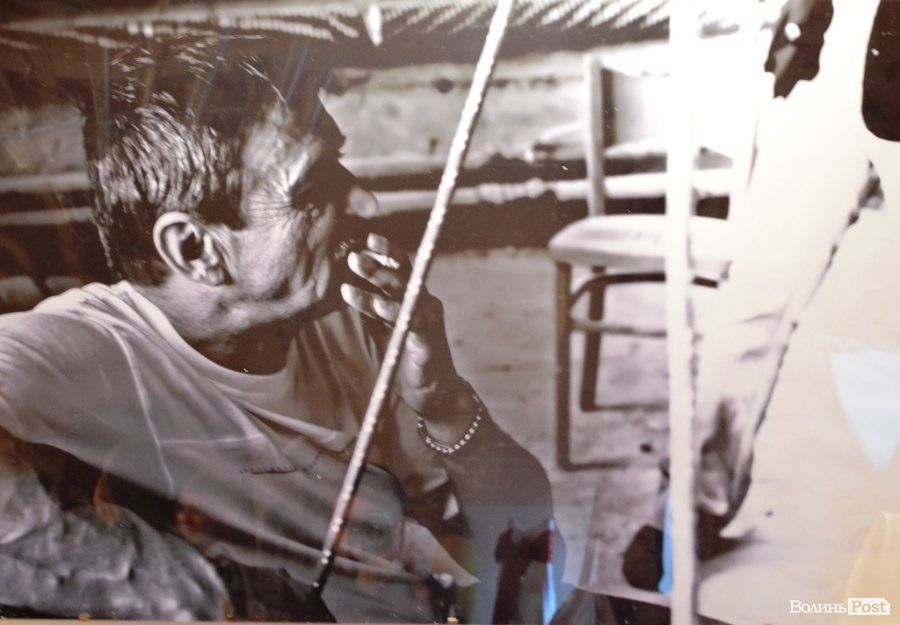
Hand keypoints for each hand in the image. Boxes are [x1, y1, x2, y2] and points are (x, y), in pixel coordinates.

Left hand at [340, 233, 464, 422]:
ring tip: (354, 280)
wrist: (434, 393)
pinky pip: (411, 322)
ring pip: (403, 296)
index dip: (387, 253)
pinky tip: (378, 306)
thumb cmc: (408, 355)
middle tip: (352, 257)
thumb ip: (372, 307)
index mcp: (416, 297)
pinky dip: (394, 312)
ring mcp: (428, 321)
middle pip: (401, 277)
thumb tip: (347, 284)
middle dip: (375, 266)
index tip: (367, 239)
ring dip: (379, 286)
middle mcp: (425, 303)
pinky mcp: (427, 341)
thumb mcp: (384, 327)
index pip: (402, 268)